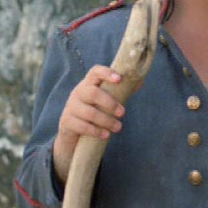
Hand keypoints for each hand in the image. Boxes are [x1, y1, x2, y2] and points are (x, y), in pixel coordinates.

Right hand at [53, 65, 125, 182]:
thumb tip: (139, 83)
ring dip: (106, 121)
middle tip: (123, 113)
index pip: (95, 72)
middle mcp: (78, 92)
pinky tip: (106, 135)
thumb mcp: (106, 99)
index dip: (106, 73)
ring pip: (89, 112)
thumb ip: (121, 91)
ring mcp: (71, 107)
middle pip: (92, 93)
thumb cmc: (95, 109)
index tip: (119, 79)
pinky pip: (82, 126)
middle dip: (110, 103)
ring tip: (118, 127)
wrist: (73, 131)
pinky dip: (96, 131)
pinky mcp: (67, 122)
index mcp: (89, 83)